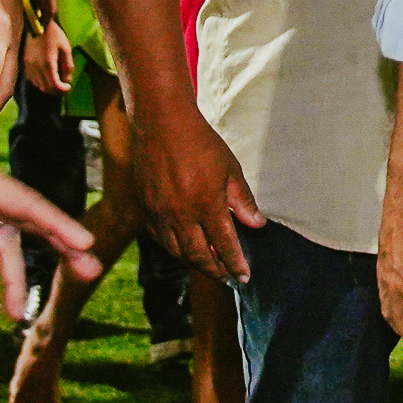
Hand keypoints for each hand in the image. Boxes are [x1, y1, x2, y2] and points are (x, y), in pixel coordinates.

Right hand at [20, 17, 77, 97]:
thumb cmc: (54, 34)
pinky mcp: (24, 63)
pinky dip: (39, 82)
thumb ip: (67, 66)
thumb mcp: (66, 48)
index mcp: (48, 64)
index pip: (54, 86)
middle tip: (63, 86)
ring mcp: (29, 66)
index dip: (63, 90)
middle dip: (56, 90)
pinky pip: (31, 79)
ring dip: (47, 87)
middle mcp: (36, 68)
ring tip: (55, 81)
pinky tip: (45, 76)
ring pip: (38, 86)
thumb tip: (67, 79)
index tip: (68, 87)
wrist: (37, 23)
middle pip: (46, 88)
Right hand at [136, 111, 266, 282]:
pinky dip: (173, 248)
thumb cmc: (201, 143)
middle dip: (214, 271)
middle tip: (226, 278)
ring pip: (176, 251)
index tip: (243, 277)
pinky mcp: (145, 209)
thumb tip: (257, 225)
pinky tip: (183, 247)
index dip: (235, 264)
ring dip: (193, 263)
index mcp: (206, 205)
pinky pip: (159, 238)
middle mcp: (181, 215)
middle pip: (198, 257)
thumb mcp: (230, 168)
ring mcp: (160, 213)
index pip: (224, 245)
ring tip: (208, 265)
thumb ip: (243, 200)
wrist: (162, 124)